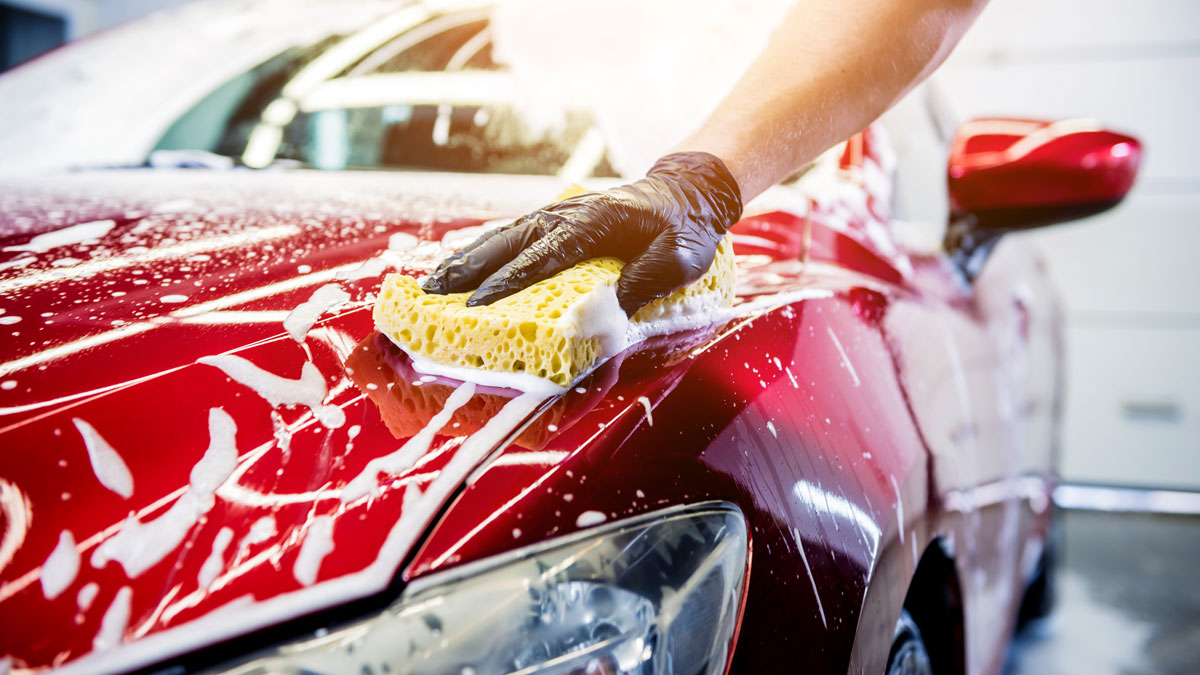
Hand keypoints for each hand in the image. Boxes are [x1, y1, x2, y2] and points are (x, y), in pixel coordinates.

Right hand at [421, 152, 742, 315]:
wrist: (687, 193)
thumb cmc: (684, 230)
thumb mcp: (680, 258)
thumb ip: (647, 281)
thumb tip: (609, 308)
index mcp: (594, 224)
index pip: (542, 257)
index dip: (508, 282)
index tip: (477, 304)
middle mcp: (567, 215)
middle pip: (508, 243)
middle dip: (468, 269)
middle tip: (432, 294)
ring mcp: (558, 214)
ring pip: (503, 237)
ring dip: (466, 260)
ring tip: (432, 286)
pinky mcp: (557, 221)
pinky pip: (513, 238)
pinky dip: (483, 253)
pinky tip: (462, 270)